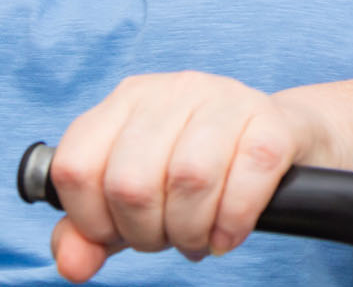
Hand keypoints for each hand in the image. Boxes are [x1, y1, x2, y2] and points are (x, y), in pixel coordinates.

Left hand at [45, 72, 328, 281]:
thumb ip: (88, 231)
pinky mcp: (272, 121)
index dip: (90, 220)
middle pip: (131, 181)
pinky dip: (233, 221)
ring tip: (198, 238)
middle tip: (167, 238)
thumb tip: (72, 263)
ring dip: (190, 231)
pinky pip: (247, 177)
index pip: (76, 167)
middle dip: (145, 232)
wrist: (281, 141)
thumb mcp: (135, 199)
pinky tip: (228, 233)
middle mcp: (173, 89)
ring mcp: (226, 98)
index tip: (117, 232)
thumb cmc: (197, 171)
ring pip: (189, 177)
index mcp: (126, 100)